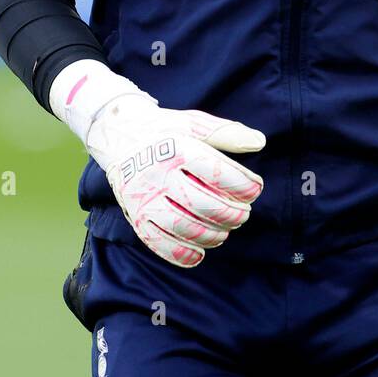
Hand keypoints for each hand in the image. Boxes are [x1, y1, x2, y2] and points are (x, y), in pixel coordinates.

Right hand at [50, 61, 264, 266]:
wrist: (118, 136)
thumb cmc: (165, 131)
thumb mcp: (193, 123)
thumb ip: (226, 133)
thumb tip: (259, 142)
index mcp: (176, 148)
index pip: (216, 172)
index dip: (242, 185)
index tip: (255, 189)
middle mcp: (158, 174)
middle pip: (202, 203)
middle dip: (231, 213)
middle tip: (244, 214)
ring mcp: (145, 198)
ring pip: (182, 226)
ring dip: (211, 234)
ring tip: (226, 230)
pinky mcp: (135, 216)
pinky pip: (157, 242)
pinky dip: (180, 253)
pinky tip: (199, 253)